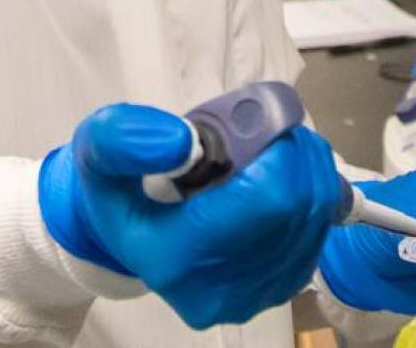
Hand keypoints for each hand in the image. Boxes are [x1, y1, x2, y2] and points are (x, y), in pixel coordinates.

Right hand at [39, 102, 340, 328]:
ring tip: (283, 146)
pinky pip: (316, 239)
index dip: (282, 151)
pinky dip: (314, 199)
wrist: (128, 229)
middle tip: (282, 125)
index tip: (271, 116)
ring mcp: (247, 298)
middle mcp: (214, 290)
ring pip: (313, 223)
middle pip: (296, 210)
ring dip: (311, 172)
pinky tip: (288, 178)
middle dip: (300, 155)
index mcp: (171, 255)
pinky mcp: (270, 294)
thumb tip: (182, 143)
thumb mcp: (99, 145)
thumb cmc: (118, 182)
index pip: (264, 201)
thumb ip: (127, 137)